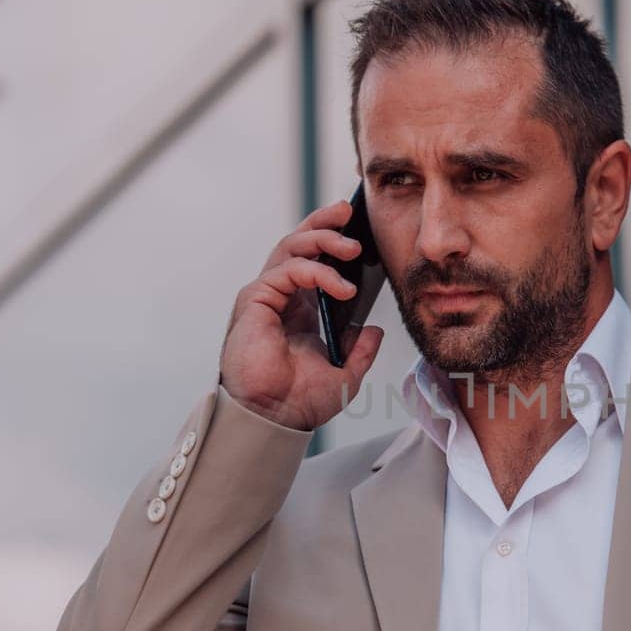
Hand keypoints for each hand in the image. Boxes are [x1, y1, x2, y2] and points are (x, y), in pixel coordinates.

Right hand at [218, 199, 384, 430]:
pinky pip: (288, 270)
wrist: (276, 418)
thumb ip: (361, 351)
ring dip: (323, 239)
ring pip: (291, 248)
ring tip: (353, 248)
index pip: (314, 261)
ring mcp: (267, 296)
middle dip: (324, 223)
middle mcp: (282, 297)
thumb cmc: (299, 401)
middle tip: (348, 212)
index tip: (357, 227)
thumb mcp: (345, 374)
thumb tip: (374, 331)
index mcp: (300, 309)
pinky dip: (317, 272)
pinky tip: (342, 287)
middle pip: (299, 244)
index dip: (331, 239)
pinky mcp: (256, 300)